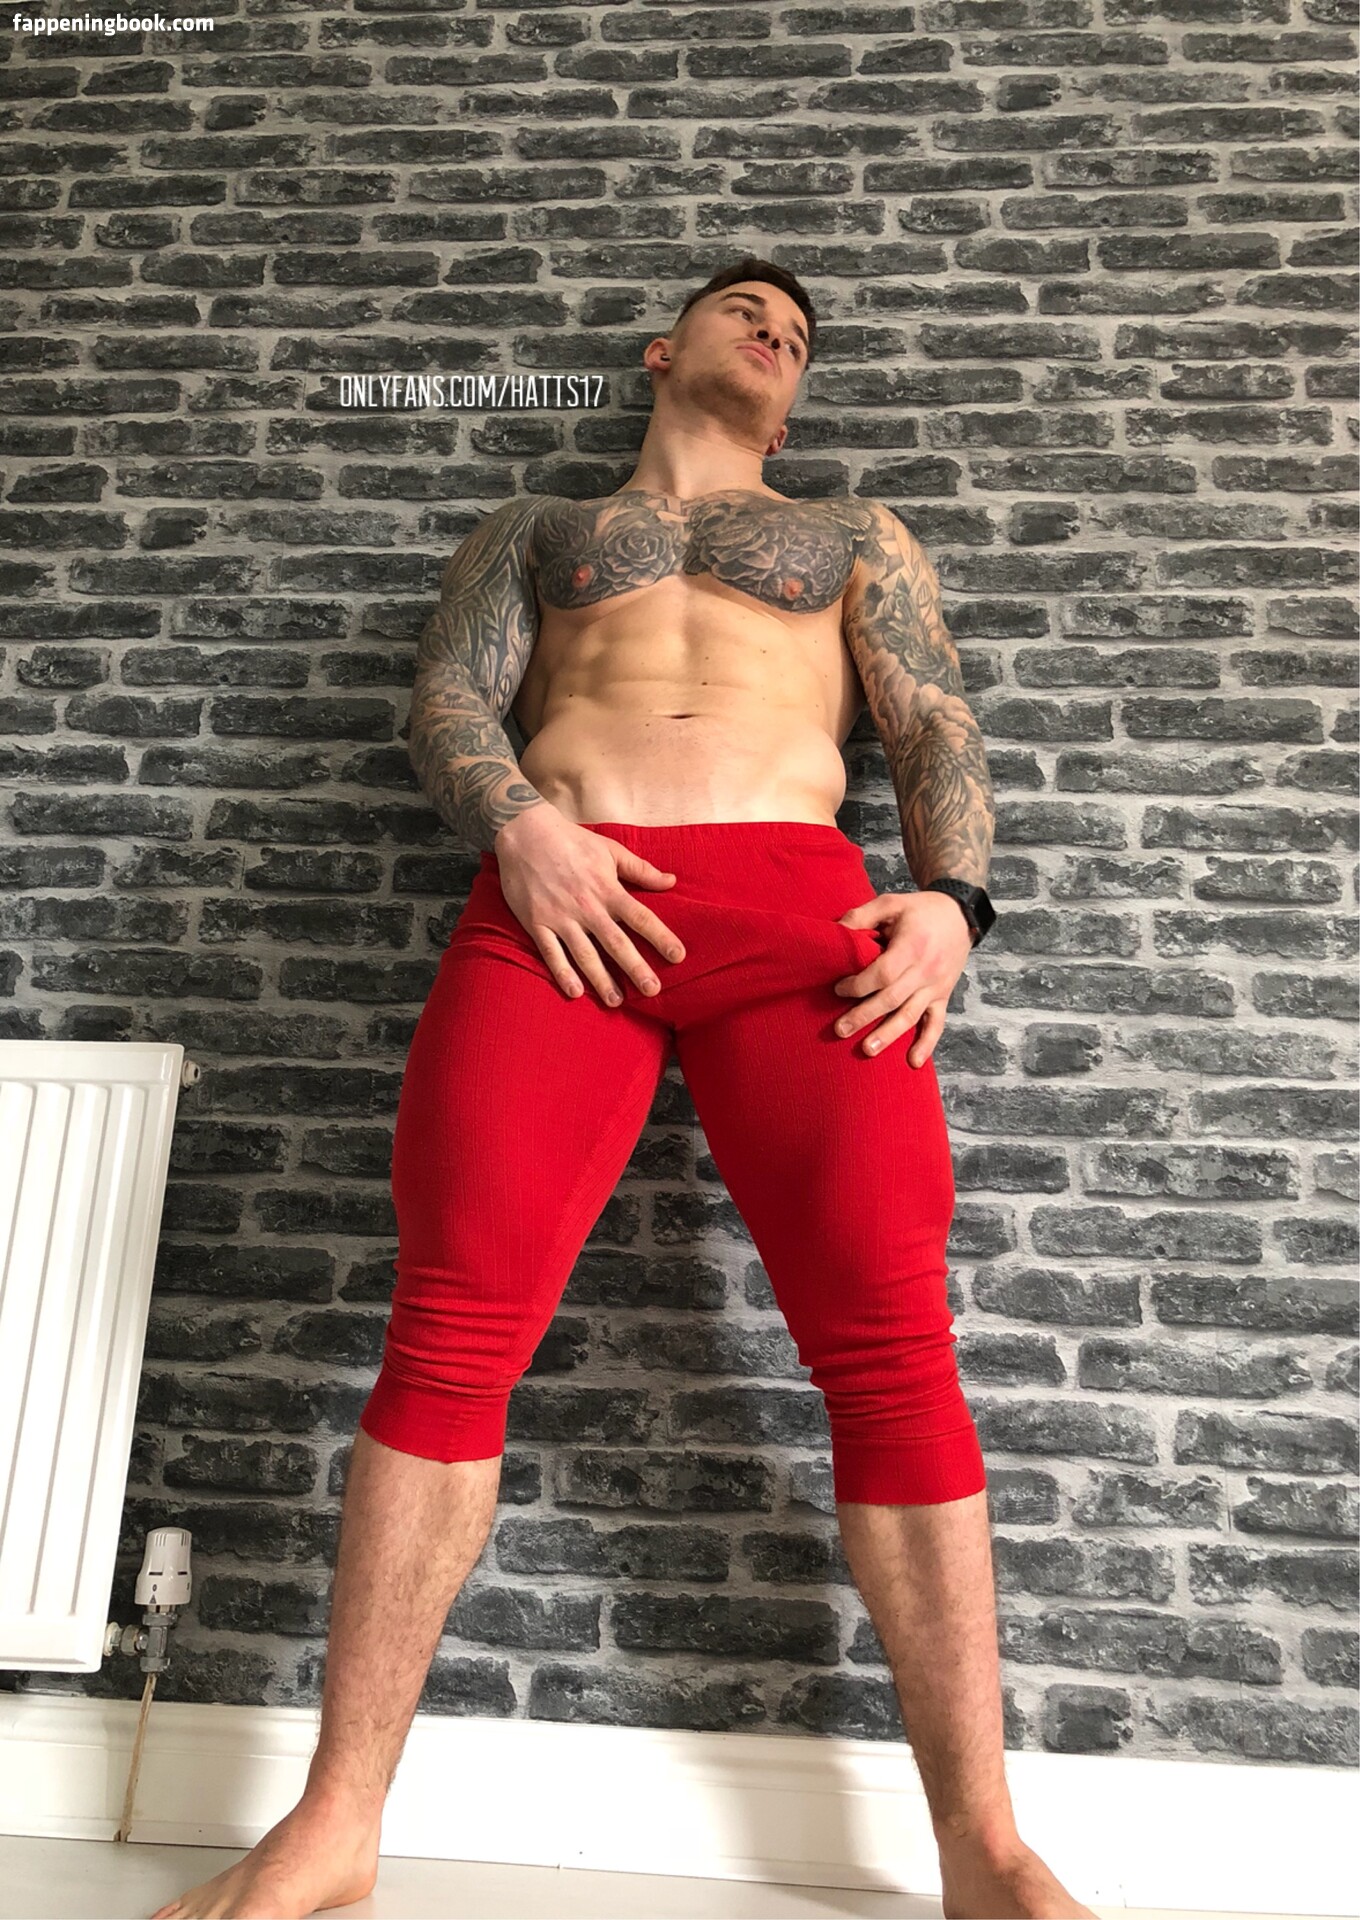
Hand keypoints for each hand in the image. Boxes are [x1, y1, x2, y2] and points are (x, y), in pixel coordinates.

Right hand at [493, 804, 686, 1005]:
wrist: (525, 833)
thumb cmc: (572, 841)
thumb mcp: (610, 850)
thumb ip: (641, 870)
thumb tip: (672, 882)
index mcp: (607, 889)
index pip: (640, 917)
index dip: (661, 937)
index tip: (678, 956)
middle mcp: (586, 906)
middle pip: (615, 942)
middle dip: (635, 967)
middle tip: (652, 990)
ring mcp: (560, 916)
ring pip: (584, 953)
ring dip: (601, 979)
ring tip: (616, 1001)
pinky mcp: (537, 922)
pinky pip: (550, 952)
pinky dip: (561, 972)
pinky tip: (574, 992)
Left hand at [831, 889, 973, 1064]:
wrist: (959, 915)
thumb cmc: (920, 910)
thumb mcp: (890, 903)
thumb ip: (861, 915)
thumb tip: (834, 931)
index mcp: (911, 946)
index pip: (882, 973)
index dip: (859, 984)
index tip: (838, 989)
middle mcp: (926, 970)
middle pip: (892, 999)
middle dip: (864, 1016)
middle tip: (840, 1029)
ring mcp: (936, 987)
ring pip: (910, 1016)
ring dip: (888, 1035)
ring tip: (867, 1050)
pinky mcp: (943, 996)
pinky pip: (936, 1024)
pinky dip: (927, 1044)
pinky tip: (913, 1062)